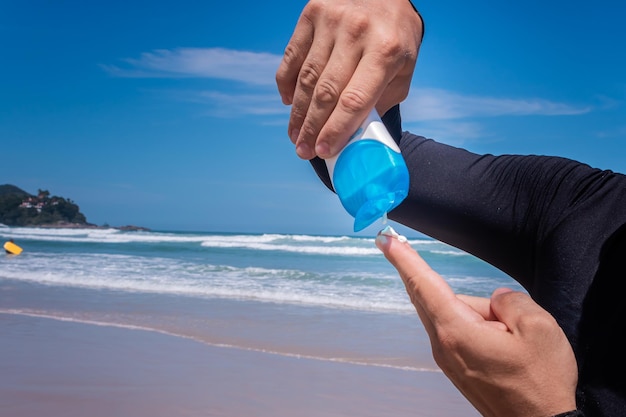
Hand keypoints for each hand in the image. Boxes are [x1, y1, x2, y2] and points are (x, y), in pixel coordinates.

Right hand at [276, 0, 422, 159]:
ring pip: (306, 78)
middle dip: (312, 128)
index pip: (355, 100)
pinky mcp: (312, 14)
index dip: (336, 130)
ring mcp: (332, 21)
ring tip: (295, 135)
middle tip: (304, 150)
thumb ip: (381, 99)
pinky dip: (287, 83)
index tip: (324, 151)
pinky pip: (292, 56)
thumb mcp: (403, 68)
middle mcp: (357, 33)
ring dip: (298, 113)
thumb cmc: (396, 36)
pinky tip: (289, 102)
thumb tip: (354, 133)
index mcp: (386, 51)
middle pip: (326, 93)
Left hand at [375, 232, 577, 416]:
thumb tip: (496, 298)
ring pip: (452, 312)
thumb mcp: (539, 328)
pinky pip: (459, 330)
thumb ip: (511, 300)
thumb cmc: (541, 385)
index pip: (424, 284)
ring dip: (476, 311)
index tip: (384, 239)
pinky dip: (475, 325)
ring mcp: (448, 358)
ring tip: (511, 336)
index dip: (403, 258)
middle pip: (435, 296)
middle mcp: (444, 345)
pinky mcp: (457, 367)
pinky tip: (503, 342)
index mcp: (458, 331)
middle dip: (442, 281)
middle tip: (421, 254)